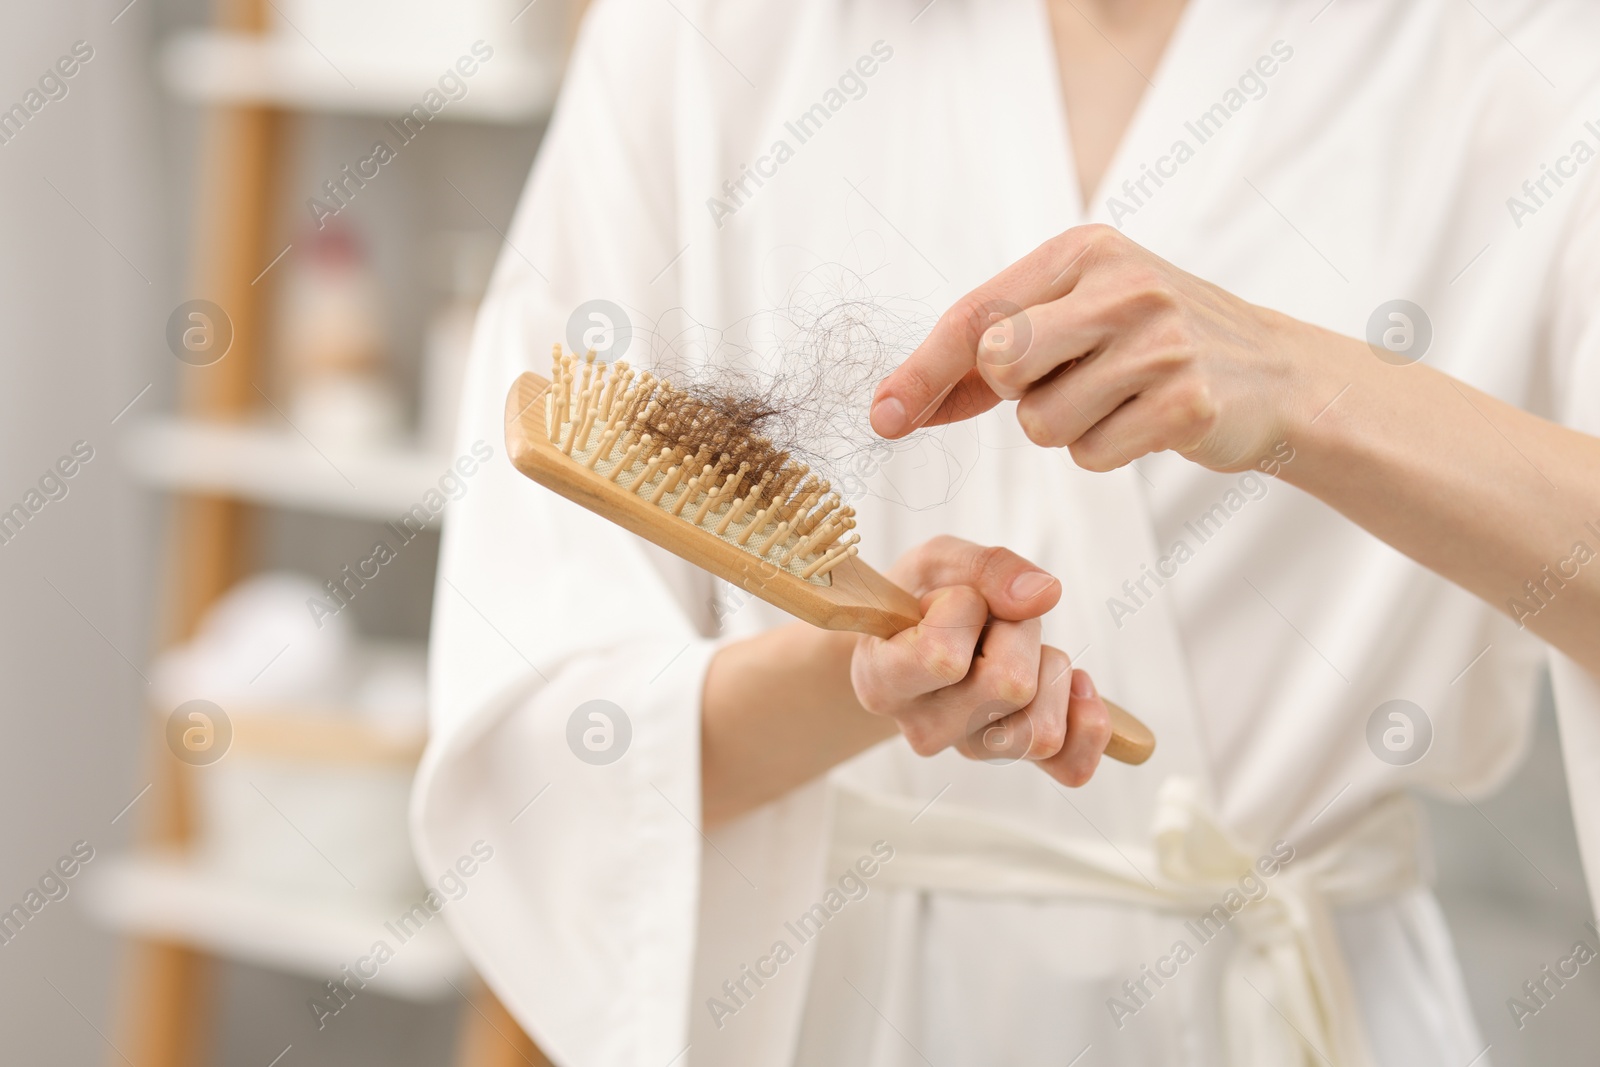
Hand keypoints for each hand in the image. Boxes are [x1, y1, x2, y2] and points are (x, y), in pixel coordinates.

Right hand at [850, 535, 1113, 786]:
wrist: (919, 634)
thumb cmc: (923, 596)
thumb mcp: (939, 561)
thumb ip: (986, 567)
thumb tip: (1045, 595)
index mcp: (883, 681)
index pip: (943, 658)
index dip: (964, 609)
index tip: (946, 597)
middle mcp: (922, 729)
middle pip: (1011, 686)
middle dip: (1017, 630)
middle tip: (989, 620)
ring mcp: (970, 748)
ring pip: (1043, 728)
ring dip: (1047, 667)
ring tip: (1014, 647)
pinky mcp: (1016, 757)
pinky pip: (1071, 767)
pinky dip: (1088, 723)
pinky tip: (1075, 686)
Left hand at [870, 224, 1335, 471]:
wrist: (1276, 373)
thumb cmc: (1152, 346)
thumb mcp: (1078, 319)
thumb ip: (991, 357)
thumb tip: (896, 406)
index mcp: (1084, 250)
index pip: (976, 313)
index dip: (922, 369)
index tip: (882, 418)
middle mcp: (1122, 284)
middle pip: (1002, 364)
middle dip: (1018, 393)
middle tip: (1068, 380)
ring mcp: (1160, 341)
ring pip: (1042, 422)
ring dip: (1067, 428)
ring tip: (1117, 400)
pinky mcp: (1187, 401)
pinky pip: (1092, 456)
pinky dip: (1107, 453)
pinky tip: (1148, 423)